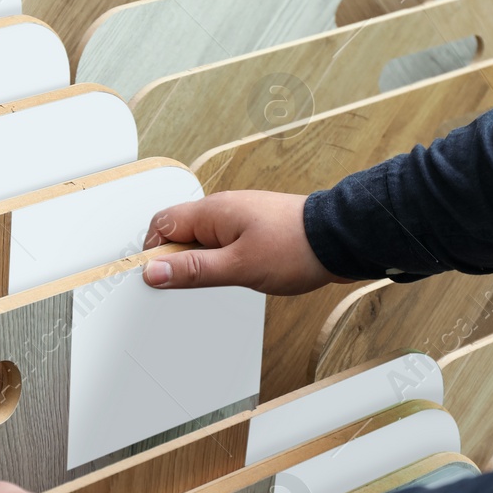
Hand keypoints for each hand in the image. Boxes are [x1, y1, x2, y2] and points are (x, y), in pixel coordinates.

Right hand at [142, 191, 342, 294]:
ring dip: (201, 261)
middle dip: (177, 260)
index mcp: (211, 211)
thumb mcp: (238, 267)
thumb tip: (154, 272)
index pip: (161, 226)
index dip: (152, 253)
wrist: (341, 239)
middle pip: (179, 232)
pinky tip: (236, 274)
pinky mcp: (254, 228)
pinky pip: (223, 242)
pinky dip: (221, 260)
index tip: (154, 277)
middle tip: (191, 283)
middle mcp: (222, 209)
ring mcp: (239, 217)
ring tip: (219, 281)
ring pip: (202, 239)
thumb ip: (194, 270)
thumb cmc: (296, 247)